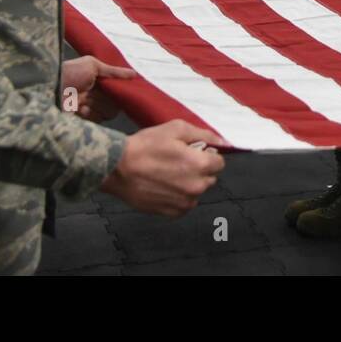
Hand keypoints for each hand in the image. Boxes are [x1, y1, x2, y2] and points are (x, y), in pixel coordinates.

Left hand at [62, 56, 134, 121]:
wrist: (49, 88)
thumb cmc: (70, 73)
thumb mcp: (92, 65)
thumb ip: (114, 71)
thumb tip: (134, 74)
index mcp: (98, 81)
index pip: (117, 89)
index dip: (121, 90)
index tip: (125, 90)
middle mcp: (95, 94)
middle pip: (115, 102)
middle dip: (108, 99)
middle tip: (97, 93)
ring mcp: (89, 107)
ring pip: (108, 112)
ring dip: (98, 106)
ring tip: (85, 100)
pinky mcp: (83, 119)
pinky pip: (97, 120)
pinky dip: (90, 114)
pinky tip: (80, 108)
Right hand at [100, 120, 226, 215]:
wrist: (117, 168)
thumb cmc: (146, 145)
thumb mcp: (176, 129)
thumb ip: (203, 134)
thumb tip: (223, 142)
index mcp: (200, 165)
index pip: (219, 163)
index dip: (207, 156)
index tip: (194, 152)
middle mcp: (196, 187)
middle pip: (209, 178)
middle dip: (199, 170)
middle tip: (178, 161)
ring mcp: (184, 202)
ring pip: (196, 192)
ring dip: (189, 184)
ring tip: (167, 173)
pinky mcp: (171, 212)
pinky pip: (184, 204)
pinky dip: (178, 196)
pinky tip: (163, 186)